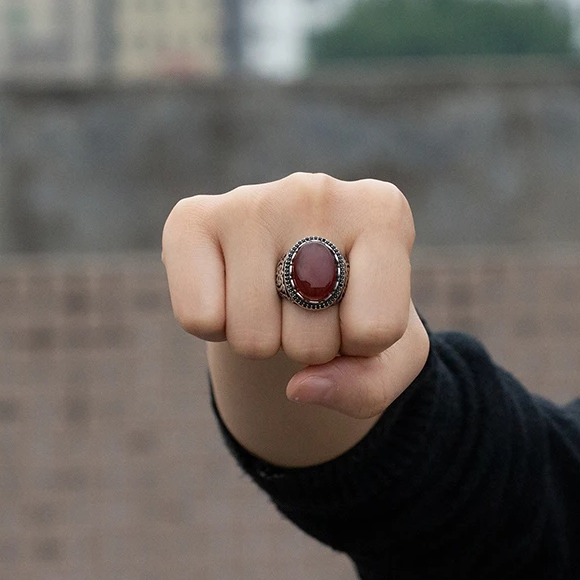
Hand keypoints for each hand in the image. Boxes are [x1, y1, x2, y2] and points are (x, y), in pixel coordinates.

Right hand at [162, 173, 428, 419]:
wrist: (297, 270)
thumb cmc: (354, 309)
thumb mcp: (388, 357)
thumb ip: (369, 386)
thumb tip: (298, 387)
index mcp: (382, 211)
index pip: (376, 330)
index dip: (363, 346)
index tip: (356, 310)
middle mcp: (317, 192)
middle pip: (311, 341)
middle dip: (312, 346)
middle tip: (309, 306)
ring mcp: (251, 200)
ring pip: (253, 339)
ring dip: (265, 341)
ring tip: (275, 297)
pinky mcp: (191, 218)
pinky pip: (199, 319)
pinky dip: (214, 329)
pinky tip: (233, 290)